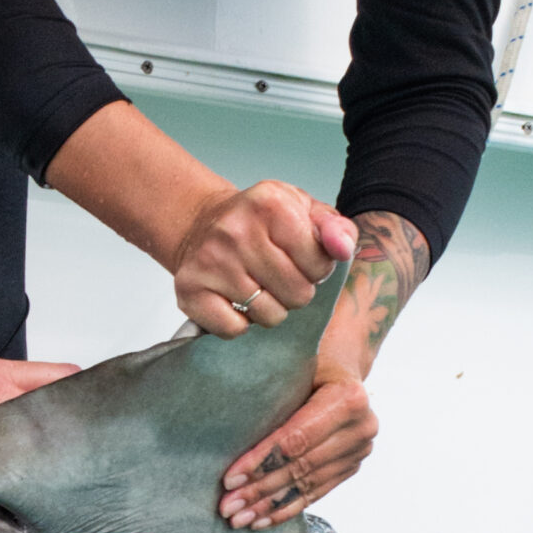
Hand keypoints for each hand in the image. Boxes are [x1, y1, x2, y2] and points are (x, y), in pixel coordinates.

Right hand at [173, 180, 354, 334]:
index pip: (320, 264)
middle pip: (298, 294)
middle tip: (278, 276)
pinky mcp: (189, 288)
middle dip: (295, 291)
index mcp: (270, 204)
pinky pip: (234, 329)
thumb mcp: (304, 211)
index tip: (299, 258)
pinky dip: (239, 323)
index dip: (316, 268)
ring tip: (258, 287)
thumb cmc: (260, 221)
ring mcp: (210, 261)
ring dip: (270, 309)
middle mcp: (235, 230)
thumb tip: (343, 249)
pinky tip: (234, 300)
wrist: (201, 222)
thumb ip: (336, 228)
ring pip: (269, 316)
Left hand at [214, 210, 428, 528]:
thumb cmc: (306, 356)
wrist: (339, 359)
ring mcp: (360, 449)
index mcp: (347, 398)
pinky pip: (318, 492)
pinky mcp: (352, 465)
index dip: (261, 461)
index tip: (229, 479)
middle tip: (227, 507)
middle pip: (300, 466)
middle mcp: (362, 426)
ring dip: (270, 506)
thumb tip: (216, 405)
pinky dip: (288, 508)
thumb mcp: (290, 361)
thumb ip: (266, 384)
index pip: (295, 438)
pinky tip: (263, 520)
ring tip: (238, 519)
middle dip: (260, 489)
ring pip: (308, 484)